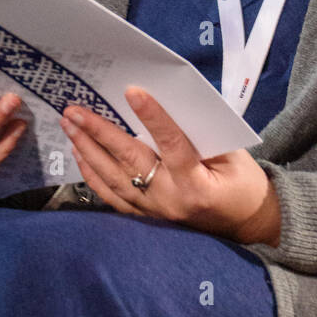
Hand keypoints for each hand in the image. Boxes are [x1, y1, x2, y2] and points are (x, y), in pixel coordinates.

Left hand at [61, 87, 281, 246]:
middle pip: (130, 161)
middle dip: (99, 133)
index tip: (133, 91)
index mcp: (197, 184)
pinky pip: (112, 196)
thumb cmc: (242, 183)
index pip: (172, 145)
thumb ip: (202, 135)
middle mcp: (170, 200)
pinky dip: (93, 174)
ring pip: (113, 179)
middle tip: (74, 110)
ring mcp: (154, 212)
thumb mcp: (234, 156)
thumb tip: (169, 104)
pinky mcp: (146, 217)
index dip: (153, 117)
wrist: (246, 225)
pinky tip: (79, 154)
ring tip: (70, 125)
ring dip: (88, 150)